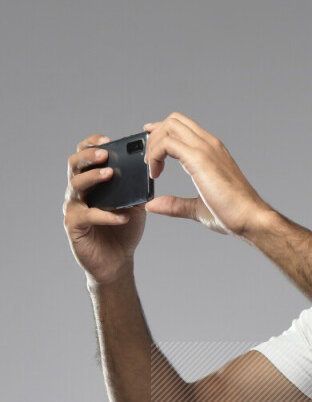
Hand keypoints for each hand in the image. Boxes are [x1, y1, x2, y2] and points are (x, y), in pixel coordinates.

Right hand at [63, 134, 145, 285]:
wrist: (117, 261)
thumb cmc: (124, 230)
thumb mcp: (136, 205)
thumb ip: (138, 189)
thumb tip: (148, 171)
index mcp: (91, 180)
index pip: (85, 154)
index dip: (93, 144)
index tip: (109, 140)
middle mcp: (78, 190)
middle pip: (74, 164)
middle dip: (89, 155)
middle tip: (105, 153)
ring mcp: (73, 207)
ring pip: (76, 185)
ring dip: (94, 177)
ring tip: (110, 174)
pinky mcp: (73, 225)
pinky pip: (88, 215)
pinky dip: (106, 214)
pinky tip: (122, 215)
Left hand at [142, 113, 268, 236]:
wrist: (250, 218)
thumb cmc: (233, 214)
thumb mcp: (197, 208)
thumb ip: (175, 204)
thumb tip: (154, 205)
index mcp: (212, 151)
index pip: (183, 126)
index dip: (162, 130)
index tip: (150, 140)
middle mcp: (210, 144)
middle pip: (174, 120)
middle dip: (155, 135)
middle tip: (148, 159)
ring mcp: (206, 148)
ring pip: (170, 125)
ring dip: (154, 143)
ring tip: (151, 167)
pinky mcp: (199, 158)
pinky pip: (167, 143)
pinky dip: (155, 154)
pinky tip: (155, 172)